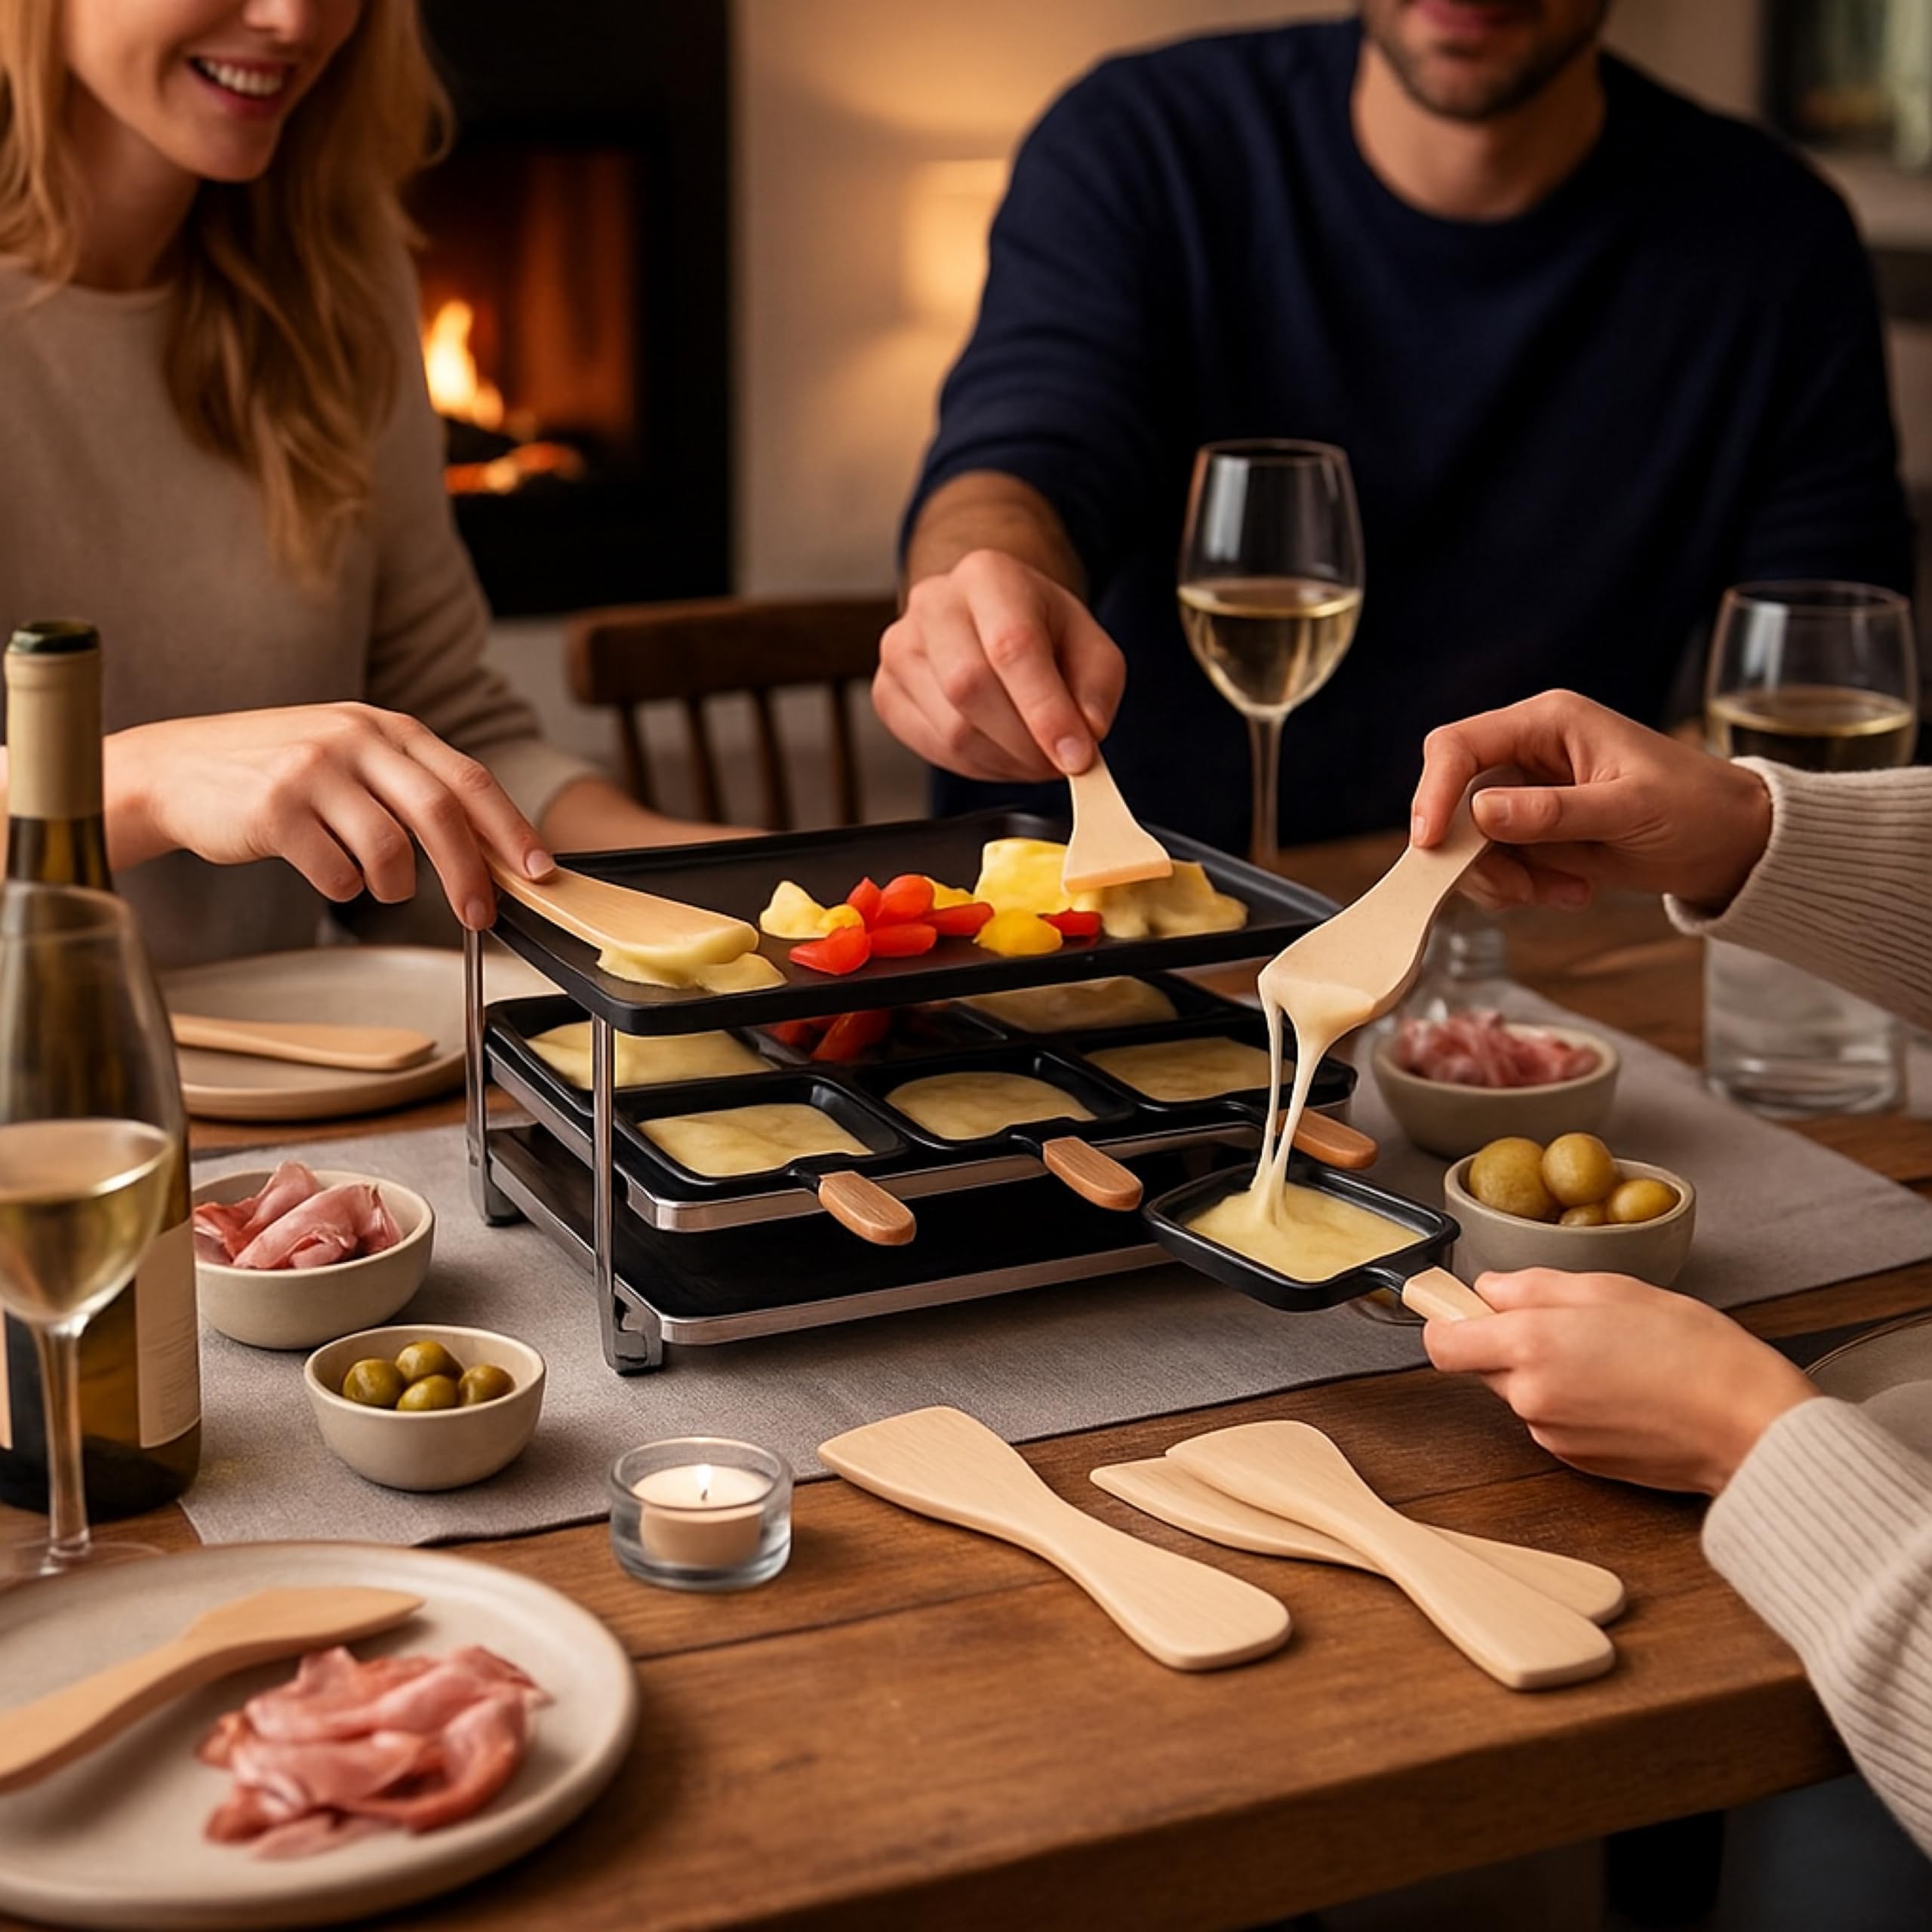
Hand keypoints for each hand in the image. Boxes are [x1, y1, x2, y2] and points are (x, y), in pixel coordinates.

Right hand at [108, 704, 554, 930]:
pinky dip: (343, 887)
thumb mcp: (353, 758)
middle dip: (471, 873)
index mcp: (387, 727)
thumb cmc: (280, 772)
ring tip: (378, 888)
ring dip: (394, 887)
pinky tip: (328, 874)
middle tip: (480, 914)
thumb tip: (491, 851)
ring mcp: (313, 770)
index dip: (510, 829)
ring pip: (389, 848)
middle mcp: (355, 739)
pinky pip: (336, 870)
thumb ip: (413, 789)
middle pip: (441, 813)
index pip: (470, 779)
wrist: (177, 770)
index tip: (539, 870)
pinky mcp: (274, 808)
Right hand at [874, 550, 1125, 781]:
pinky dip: (977, 766)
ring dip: (1004, 761)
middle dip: (1023, 743)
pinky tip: (1000, 753)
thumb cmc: (1040, 629)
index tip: (1077, 756)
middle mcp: (933, 604)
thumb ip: (1097, 688)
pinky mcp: (887, 692)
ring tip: (1033, 756)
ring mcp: (899, 648)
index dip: (1046, 710)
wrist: (987, 616)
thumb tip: (1082, 736)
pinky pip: (933, 748)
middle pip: (970, 687)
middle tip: (1058, 764)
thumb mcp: (1090, 644)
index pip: (1011, 646)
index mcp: (988, 575)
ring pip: (951, 729)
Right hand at [1410, 690, 1772, 912]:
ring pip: (1469, 843)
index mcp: (1546, 723)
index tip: (1429, 845)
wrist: (1732, 845)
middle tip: (1517, 891)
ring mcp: (1526, 796)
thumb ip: (1553, 813)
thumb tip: (1480, 815)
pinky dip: (1521, 890)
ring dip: (1505, 879)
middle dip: (1476, 854)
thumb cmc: (1697, 809)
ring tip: (1562, 892)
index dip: (1434, 792)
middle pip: (1454, 802)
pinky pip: (1496, 866)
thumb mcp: (1630, 809)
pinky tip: (1571, 892)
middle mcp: (1527, 754)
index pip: (1458, 746)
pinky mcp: (1533, 834)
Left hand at [1424, 1269, 1814, 1493]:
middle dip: (1510, 1342)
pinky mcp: (1577, 1461)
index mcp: (1530, 1346)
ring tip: (1611, 1356)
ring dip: (1547, 1372)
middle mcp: (1530, 1396)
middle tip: (1571, 1324)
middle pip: (1484, 1364)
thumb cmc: (1692, 1350)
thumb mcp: (1609, 1288)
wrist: (1747, 1424)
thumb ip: (1533, 1286)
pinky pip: (1553, 1421)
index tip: (1467, 1306)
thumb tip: (1489, 1290)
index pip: (1442, 1342)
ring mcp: (1551, 1434)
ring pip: (1522, 1392)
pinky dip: (1574, 1403)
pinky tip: (1622, 1390)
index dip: (1449, 1320)